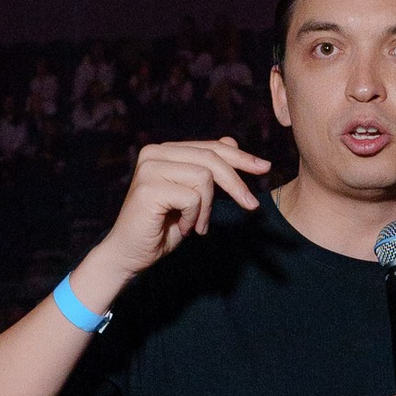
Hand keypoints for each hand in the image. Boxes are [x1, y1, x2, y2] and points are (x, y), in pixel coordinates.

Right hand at [93, 138, 269, 289]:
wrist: (130, 254)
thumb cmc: (161, 228)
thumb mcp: (192, 196)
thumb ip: (207, 169)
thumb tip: (231, 141)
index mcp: (163, 151)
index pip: (210, 147)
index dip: (240, 158)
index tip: (265, 168)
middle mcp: (154, 153)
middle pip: (211, 159)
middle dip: (236, 183)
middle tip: (251, 206)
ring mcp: (149, 168)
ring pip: (204, 178)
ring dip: (207, 209)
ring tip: (195, 225)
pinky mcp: (148, 188)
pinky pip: (192, 197)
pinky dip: (193, 217)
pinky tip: (181, 228)